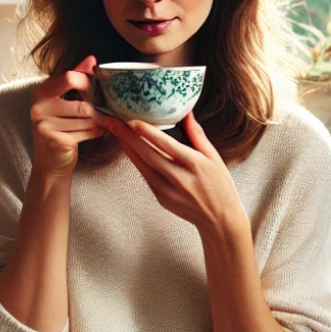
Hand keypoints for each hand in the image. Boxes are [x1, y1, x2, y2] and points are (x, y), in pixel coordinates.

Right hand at [30, 55, 108, 178]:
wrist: (52, 162)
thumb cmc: (61, 128)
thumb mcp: (65, 101)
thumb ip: (76, 78)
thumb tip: (91, 59)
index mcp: (41, 92)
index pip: (70, 77)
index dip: (89, 83)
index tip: (97, 90)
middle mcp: (38, 106)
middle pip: (81, 101)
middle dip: (96, 106)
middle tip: (102, 110)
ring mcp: (44, 124)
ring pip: (87, 117)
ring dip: (99, 121)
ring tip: (99, 123)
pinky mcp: (55, 139)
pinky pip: (87, 131)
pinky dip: (96, 132)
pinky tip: (95, 132)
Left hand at [105, 111, 247, 240]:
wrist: (219, 219)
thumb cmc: (220, 186)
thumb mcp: (215, 158)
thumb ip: (197, 135)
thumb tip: (186, 112)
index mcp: (194, 165)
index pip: (166, 145)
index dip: (147, 132)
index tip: (132, 119)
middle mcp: (179, 178)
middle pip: (147, 154)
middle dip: (126, 136)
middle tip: (111, 121)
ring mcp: (167, 191)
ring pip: (141, 166)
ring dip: (126, 147)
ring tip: (113, 130)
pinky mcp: (161, 198)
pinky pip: (146, 175)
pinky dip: (136, 160)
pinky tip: (128, 147)